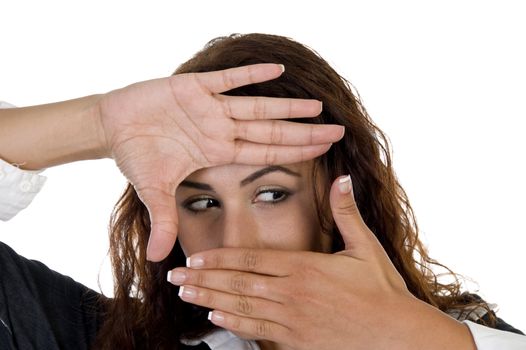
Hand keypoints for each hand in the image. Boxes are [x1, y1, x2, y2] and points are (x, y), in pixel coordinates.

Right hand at [96, 64, 343, 260]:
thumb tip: (158, 259)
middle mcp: (221, 129)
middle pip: (272, 131)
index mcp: (218, 152)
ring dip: (287, 106)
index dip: (295, 153)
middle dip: (304, 132)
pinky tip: (277, 69)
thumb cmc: (136, 155)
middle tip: (339, 131)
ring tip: (317, 106)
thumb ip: (163, 220)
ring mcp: (210, 107)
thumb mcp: (153, 191)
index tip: (324, 153)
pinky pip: (226, 78)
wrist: (113, 126)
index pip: (265, 153)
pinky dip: (249, 73)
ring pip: (257, 105)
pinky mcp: (193, 85)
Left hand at [168, 176, 475, 348]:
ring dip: (209, 300)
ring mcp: (293, 319)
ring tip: (184, 295)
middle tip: (173, 277)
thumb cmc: (383, 290)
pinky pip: (259, 331)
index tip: (195, 258)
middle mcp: (293, 293)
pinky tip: (214, 318)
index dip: (220, 259)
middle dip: (203, 279)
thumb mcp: (366, 246)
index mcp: (306, 267)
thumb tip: (343, 178)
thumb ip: (347, 213)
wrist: (398, 335)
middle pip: (238, 283)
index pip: (252, 259)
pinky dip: (234, 324)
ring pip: (241, 307)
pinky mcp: (297, 341)